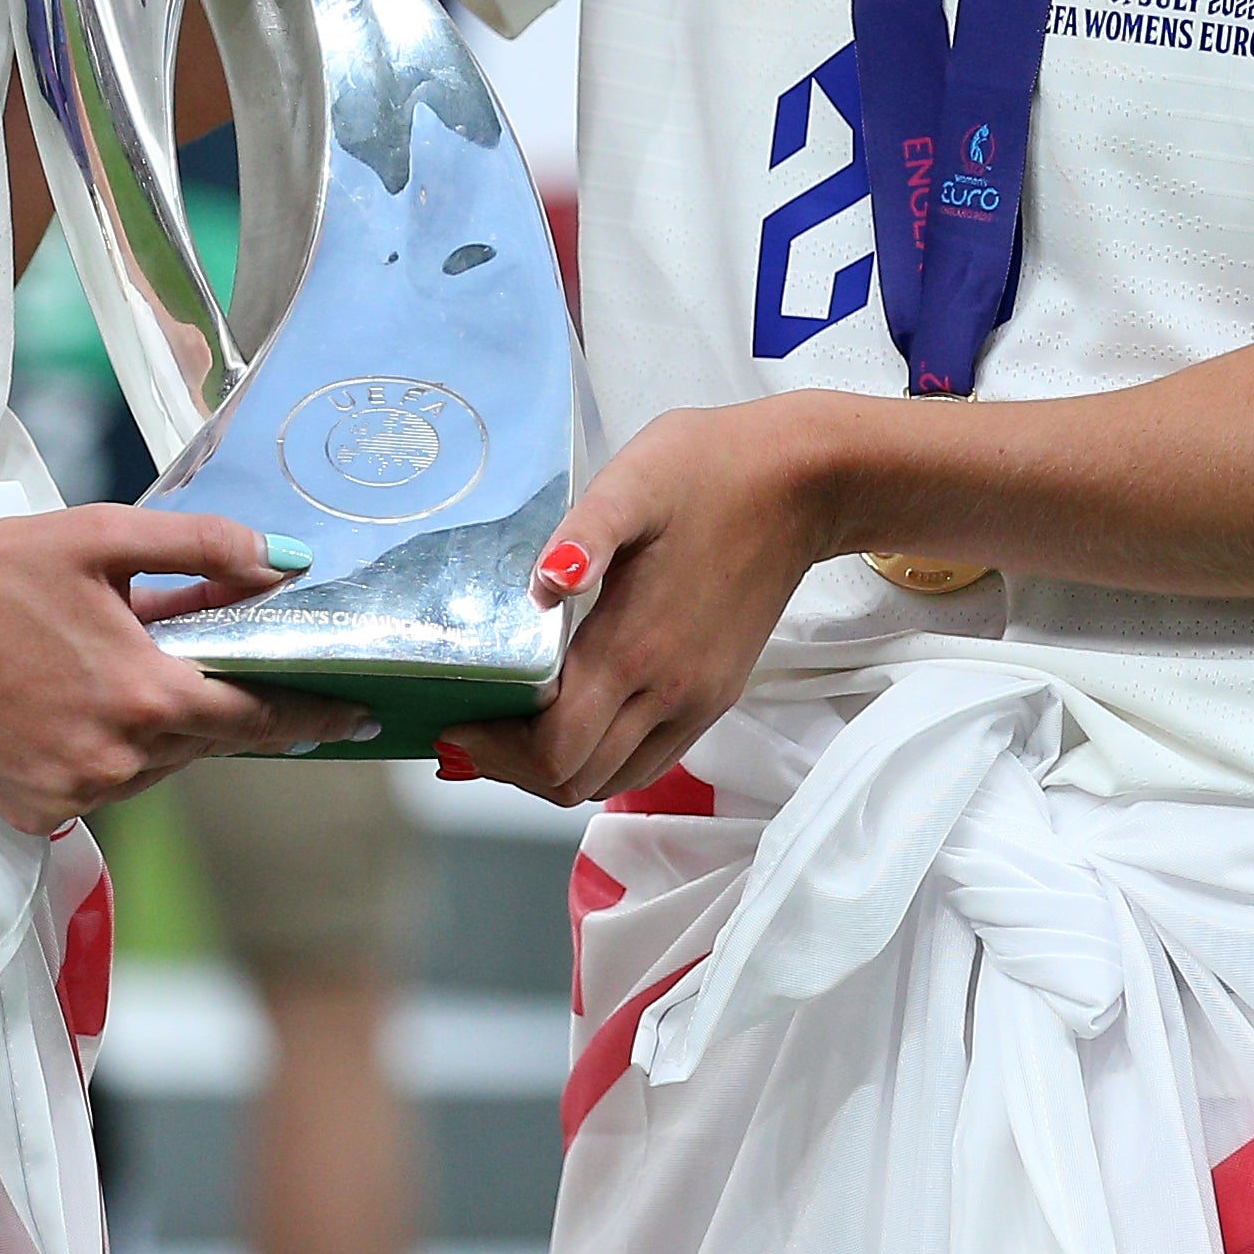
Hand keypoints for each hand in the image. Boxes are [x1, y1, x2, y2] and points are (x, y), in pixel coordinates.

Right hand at [0, 506, 365, 833]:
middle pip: (205, 738)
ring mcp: (75, 793)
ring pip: (156, 764)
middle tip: (192, 652)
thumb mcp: (103, 538)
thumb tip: (284, 562)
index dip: (313, 716)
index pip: (258, 719)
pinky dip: (106, 749)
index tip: (359, 718)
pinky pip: (102, 785)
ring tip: (112, 664)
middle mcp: (119, 759)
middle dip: (216, 699)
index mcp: (146, 695)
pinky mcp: (35, 811)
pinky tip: (69, 702)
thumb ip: (202, 549)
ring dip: (158, 724)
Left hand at [442, 401, 842, 806]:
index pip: (553, 750)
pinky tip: (570, 719)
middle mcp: (668, 692)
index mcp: (635, 648)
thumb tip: (543, 583)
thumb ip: (584, 534)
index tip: (452, 724)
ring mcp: (697, 701)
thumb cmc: (709, 472)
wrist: (801, 485)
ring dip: (554, 770)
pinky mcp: (716, 695)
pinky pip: (647, 761)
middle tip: (471, 727)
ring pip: (611, 782)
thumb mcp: (635, 482)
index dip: (494, 752)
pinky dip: (598, 759)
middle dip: (512, 767)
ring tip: (512, 728)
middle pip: (575, 780)